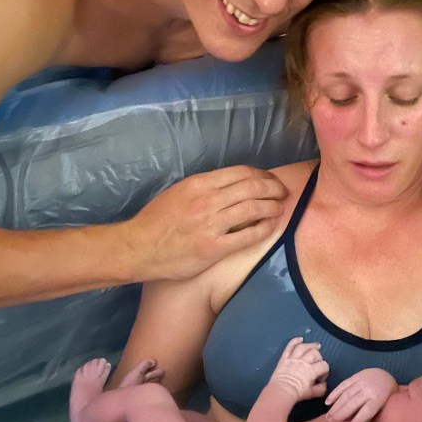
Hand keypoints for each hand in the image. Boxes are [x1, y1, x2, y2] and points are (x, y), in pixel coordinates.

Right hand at [127, 165, 287, 281]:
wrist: (138, 248)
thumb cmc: (156, 220)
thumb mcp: (178, 192)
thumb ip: (203, 187)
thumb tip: (229, 185)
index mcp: (199, 184)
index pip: (242, 172)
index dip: (263, 175)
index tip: (270, 181)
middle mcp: (207, 200)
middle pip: (253, 188)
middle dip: (274, 188)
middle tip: (283, 193)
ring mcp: (211, 225)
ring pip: (254, 209)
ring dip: (273, 207)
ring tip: (280, 208)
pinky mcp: (214, 248)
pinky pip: (248, 236)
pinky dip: (264, 229)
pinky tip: (270, 227)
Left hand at [268, 337, 329, 400]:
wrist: (281, 391)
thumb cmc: (296, 393)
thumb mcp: (312, 394)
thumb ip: (321, 389)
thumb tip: (324, 384)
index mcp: (311, 371)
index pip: (324, 365)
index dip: (325, 371)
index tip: (321, 378)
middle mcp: (303, 362)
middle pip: (315, 354)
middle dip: (319, 358)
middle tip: (318, 363)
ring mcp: (293, 358)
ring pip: (304, 347)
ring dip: (311, 345)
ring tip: (316, 345)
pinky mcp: (284, 358)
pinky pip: (290, 347)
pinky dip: (295, 341)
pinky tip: (300, 339)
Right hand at [325, 368, 397, 421]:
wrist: (386, 376)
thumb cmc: (386, 397)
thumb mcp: (385, 406)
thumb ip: (372, 416)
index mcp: (378, 399)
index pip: (366, 412)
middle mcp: (369, 389)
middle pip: (352, 404)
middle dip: (340, 415)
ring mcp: (361, 381)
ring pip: (345, 395)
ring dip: (335, 407)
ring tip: (328, 417)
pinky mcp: (355, 376)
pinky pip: (343, 385)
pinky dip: (334, 393)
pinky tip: (327, 402)